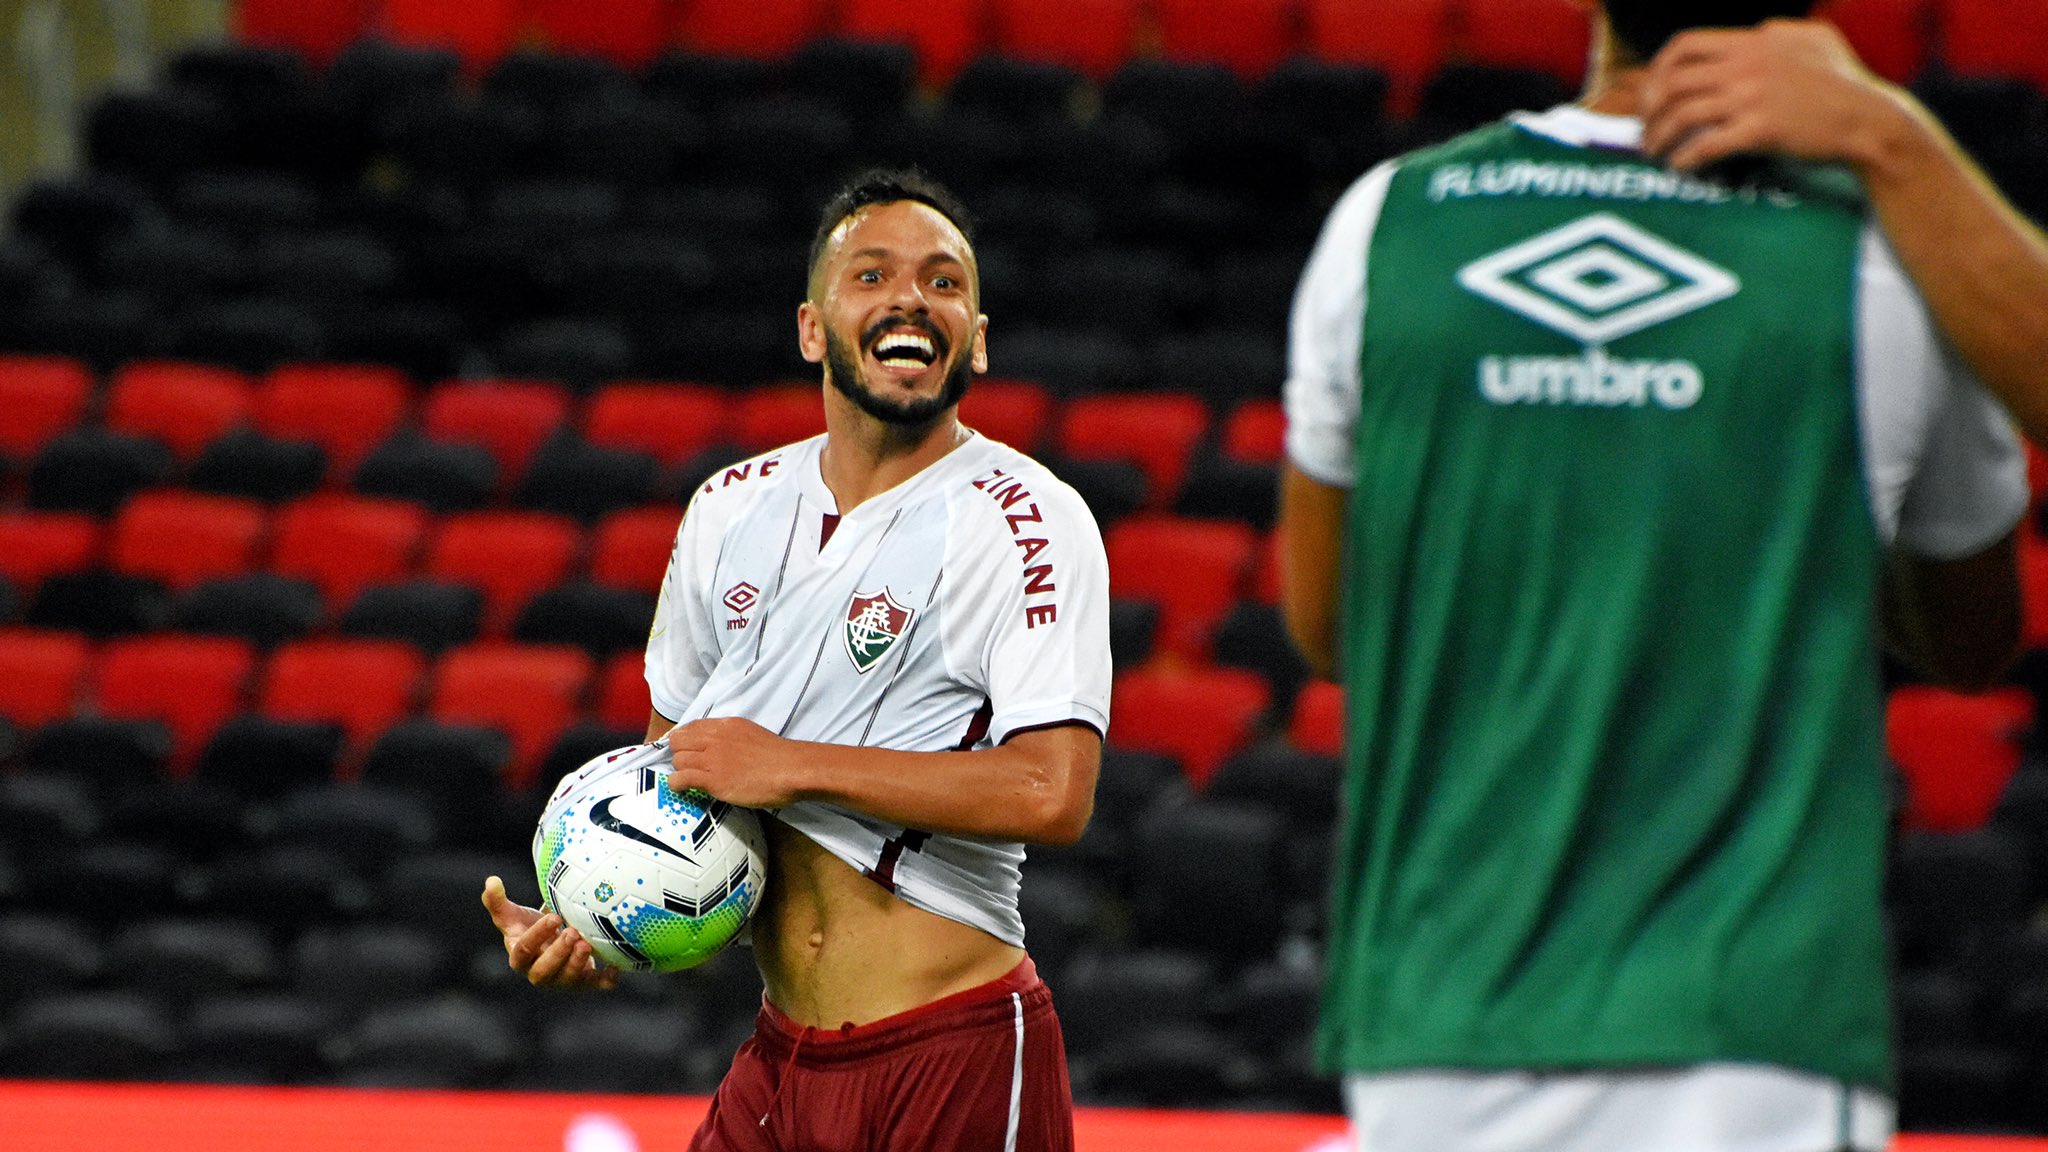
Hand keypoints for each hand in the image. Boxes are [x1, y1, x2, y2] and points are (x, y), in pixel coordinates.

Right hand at [481, 875, 619, 989]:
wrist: (552, 941)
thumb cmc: (529, 927)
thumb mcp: (513, 915)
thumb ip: (497, 902)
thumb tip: (491, 880)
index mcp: (520, 958)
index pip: (523, 951)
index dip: (537, 936)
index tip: (553, 916)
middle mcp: (539, 973)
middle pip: (543, 972)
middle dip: (558, 954)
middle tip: (571, 933)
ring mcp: (562, 980)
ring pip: (567, 980)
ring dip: (577, 964)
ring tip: (587, 943)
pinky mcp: (584, 982)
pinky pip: (596, 985)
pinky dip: (606, 979)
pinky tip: (616, 968)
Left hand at [666, 716, 802, 807]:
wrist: (791, 769)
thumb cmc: (778, 757)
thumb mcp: (751, 733)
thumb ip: (732, 737)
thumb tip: (720, 746)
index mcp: (726, 725)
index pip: (691, 726)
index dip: (683, 739)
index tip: (684, 749)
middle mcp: (715, 738)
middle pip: (678, 740)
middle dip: (678, 752)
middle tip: (686, 764)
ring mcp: (713, 758)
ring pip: (677, 758)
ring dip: (679, 769)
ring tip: (687, 778)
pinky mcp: (713, 779)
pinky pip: (681, 777)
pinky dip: (676, 783)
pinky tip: (682, 788)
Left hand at [1640, 19, 1914, 174]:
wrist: (1871, 118)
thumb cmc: (1846, 82)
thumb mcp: (1815, 40)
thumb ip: (1780, 33)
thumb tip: (1760, 31)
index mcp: (1755, 41)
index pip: (1686, 44)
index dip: (1658, 69)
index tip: (1651, 92)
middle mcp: (1748, 64)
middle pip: (1674, 82)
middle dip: (1648, 108)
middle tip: (1644, 128)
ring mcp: (1753, 96)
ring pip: (1682, 114)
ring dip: (1659, 136)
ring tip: (1653, 151)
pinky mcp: (1761, 129)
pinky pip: (1706, 144)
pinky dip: (1685, 157)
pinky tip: (1679, 166)